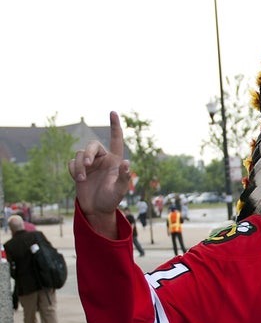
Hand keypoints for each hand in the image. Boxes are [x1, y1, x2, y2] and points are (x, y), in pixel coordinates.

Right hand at [68, 111, 130, 236]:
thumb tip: (126, 162)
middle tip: (87, 165)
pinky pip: (71, 162)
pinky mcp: (78, 169)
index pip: (116, 140)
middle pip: (92, 145)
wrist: (97, 210)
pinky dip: (72, 169)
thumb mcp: (119, 190)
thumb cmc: (111, 200)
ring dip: (79, 166)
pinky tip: (77, 180)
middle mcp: (102, 159)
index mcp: (114, 160)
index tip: (113, 112)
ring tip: (81, 179)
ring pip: (80, 154)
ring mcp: (89, 164)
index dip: (114, 126)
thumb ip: (123, 177)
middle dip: (88, 154)